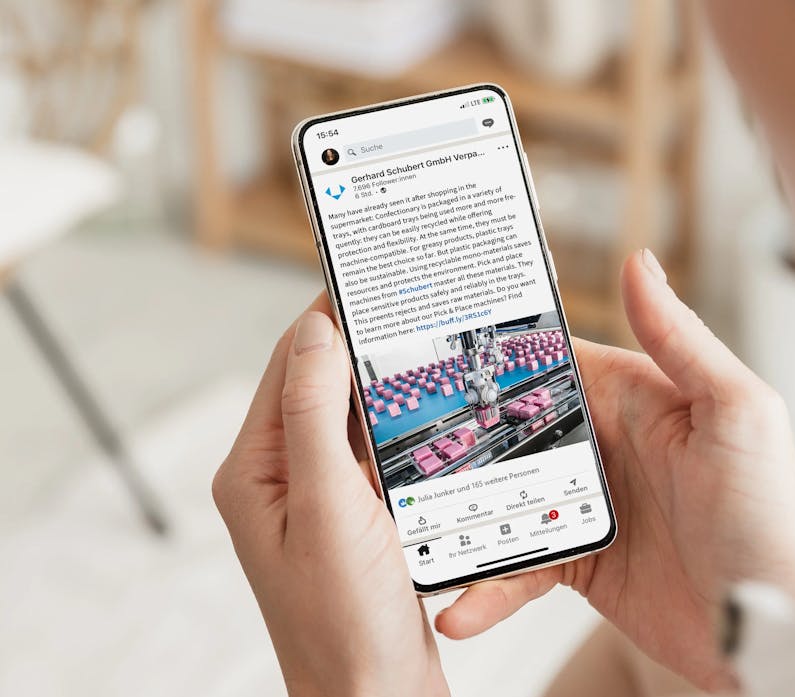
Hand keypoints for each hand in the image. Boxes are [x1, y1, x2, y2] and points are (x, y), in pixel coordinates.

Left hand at [212, 295, 448, 696]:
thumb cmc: (343, 621)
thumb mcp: (326, 507)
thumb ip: (315, 416)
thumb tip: (316, 332)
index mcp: (254, 471)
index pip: (289, 367)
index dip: (325, 318)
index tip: (365, 276)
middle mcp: (281, 479)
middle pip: (320, 387)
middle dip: (360, 346)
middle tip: (407, 305)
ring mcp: (319, 498)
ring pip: (351, 418)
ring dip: (383, 385)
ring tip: (421, 344)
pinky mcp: (355, 517)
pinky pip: (375, 453)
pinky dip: (400, 428)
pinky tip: (428, 412)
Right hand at [436, 250, 794, 690]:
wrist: (772, 629)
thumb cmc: (768, 517)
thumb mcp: (734, 412)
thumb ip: (681, 338)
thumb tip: (639, 262)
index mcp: (630, 397)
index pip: (546, 363)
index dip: (491, 357)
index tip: (432, 357)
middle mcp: (602, 445)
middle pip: (507, 431)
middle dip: (453, 440)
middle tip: (391, 452)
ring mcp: (585, 504)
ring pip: (499, 500)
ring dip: (456, 520)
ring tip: (412, 540)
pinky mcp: (578, 559)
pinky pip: (518, 566)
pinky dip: (487, 588)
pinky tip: (458, 608)